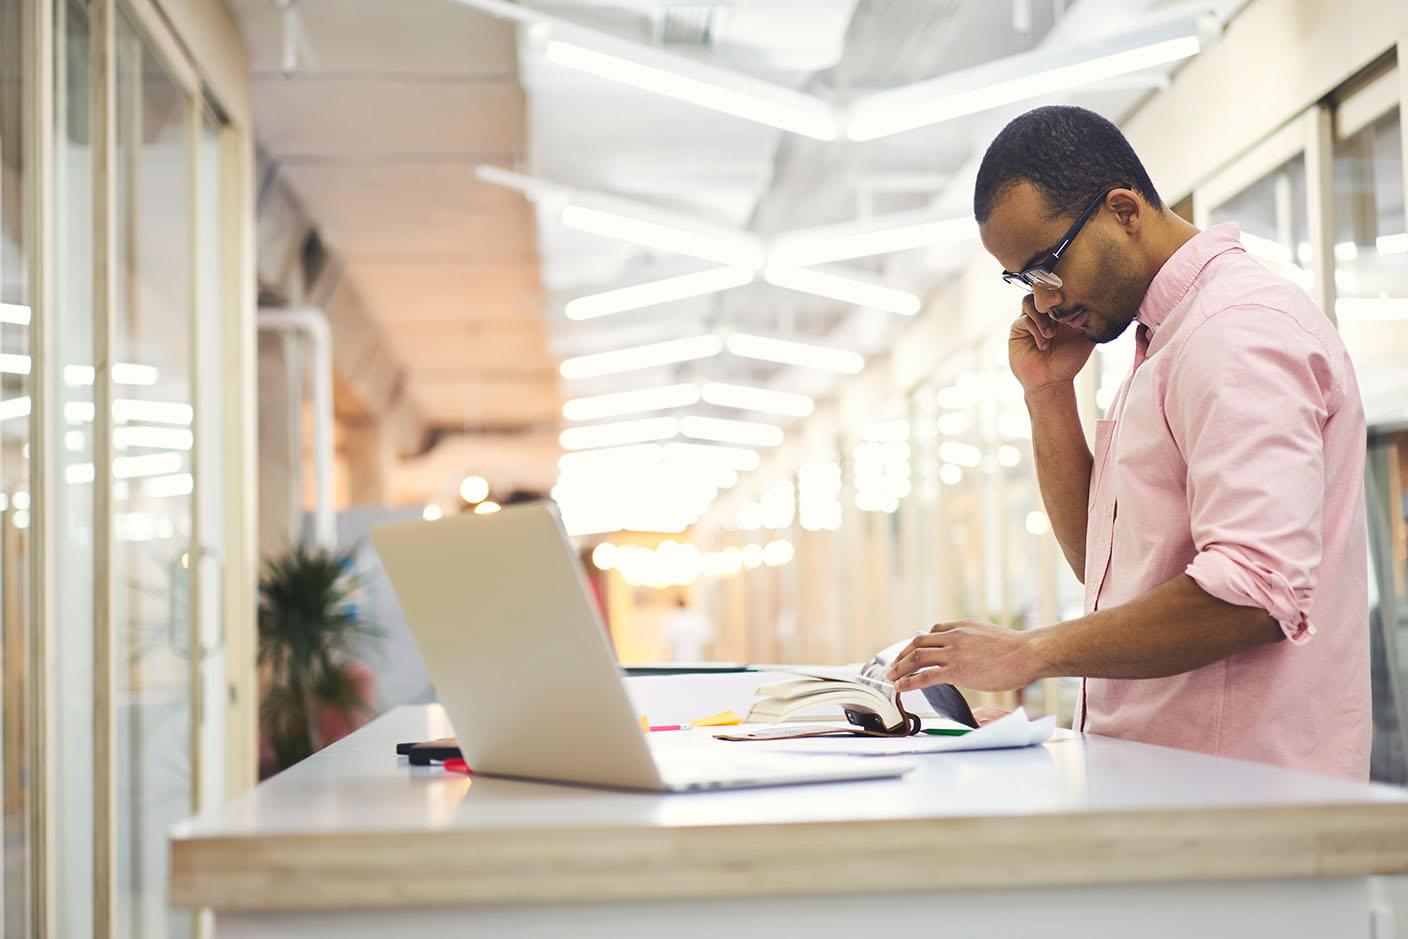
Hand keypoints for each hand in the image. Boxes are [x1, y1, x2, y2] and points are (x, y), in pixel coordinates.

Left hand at [886, 619, 1038, 692]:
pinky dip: (909, 681)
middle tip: (894, 666)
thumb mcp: (991, 636)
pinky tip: (901, 688)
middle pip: (918, 642)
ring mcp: (954, 652)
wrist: (1028, 653)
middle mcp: (954, 635)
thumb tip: (975, 653)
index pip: (932, 631)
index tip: (912, 651)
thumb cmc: (1018, 650)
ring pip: (917, 657)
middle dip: (902, 654)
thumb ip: (976, 641)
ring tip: (892, 678)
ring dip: (901, 668)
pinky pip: (925, 676)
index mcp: (963, 626)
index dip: (918, 643)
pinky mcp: (956, 670)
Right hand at [1009, 294, 1094, 393]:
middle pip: (1040, 291)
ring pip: (1028, 302)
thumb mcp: (1086, 339)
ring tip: (1051, 333)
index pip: (1057, 291)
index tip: (1071, 296)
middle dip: (1049, 297)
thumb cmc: (1068, 362)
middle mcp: (1043, 313)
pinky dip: (1035, 329)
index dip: (1062, 290)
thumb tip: (1092, 304)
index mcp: (1059, 312)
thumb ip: (1090, 322)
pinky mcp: (1017, 330)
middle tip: (1059, 303)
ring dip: (1041, 316)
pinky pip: (1023, 320)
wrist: (1052, 382)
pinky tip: (1043, 344)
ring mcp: (1029, 320)